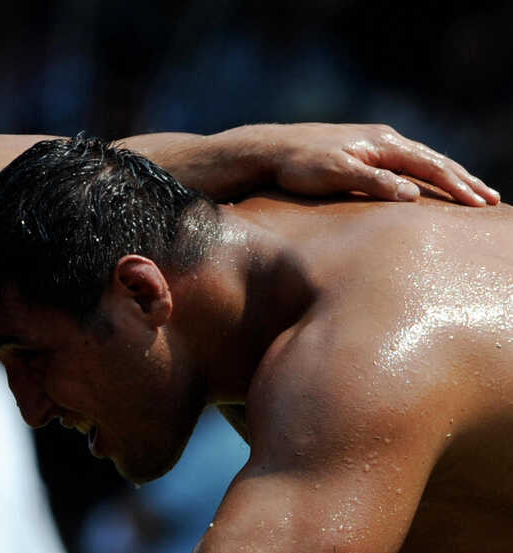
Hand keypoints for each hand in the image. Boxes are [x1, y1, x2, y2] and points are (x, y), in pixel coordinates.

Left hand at [249, 122, 498, 205]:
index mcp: (384, 144)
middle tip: (491, 199)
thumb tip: (412, 194)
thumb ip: (375, 183)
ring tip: (471, 192)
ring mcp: (374, 145)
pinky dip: (425, 175)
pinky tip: (429, 185)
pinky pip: (404, 164)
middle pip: (434, 161)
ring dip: (448, 177)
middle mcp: (384, 140)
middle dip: (464, 181)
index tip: (479, 202)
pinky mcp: (363, 153)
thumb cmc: (300, 165)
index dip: (457, 186)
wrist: (271, 149)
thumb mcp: (337, 174)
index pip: (431, 167)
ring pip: (421, 162)